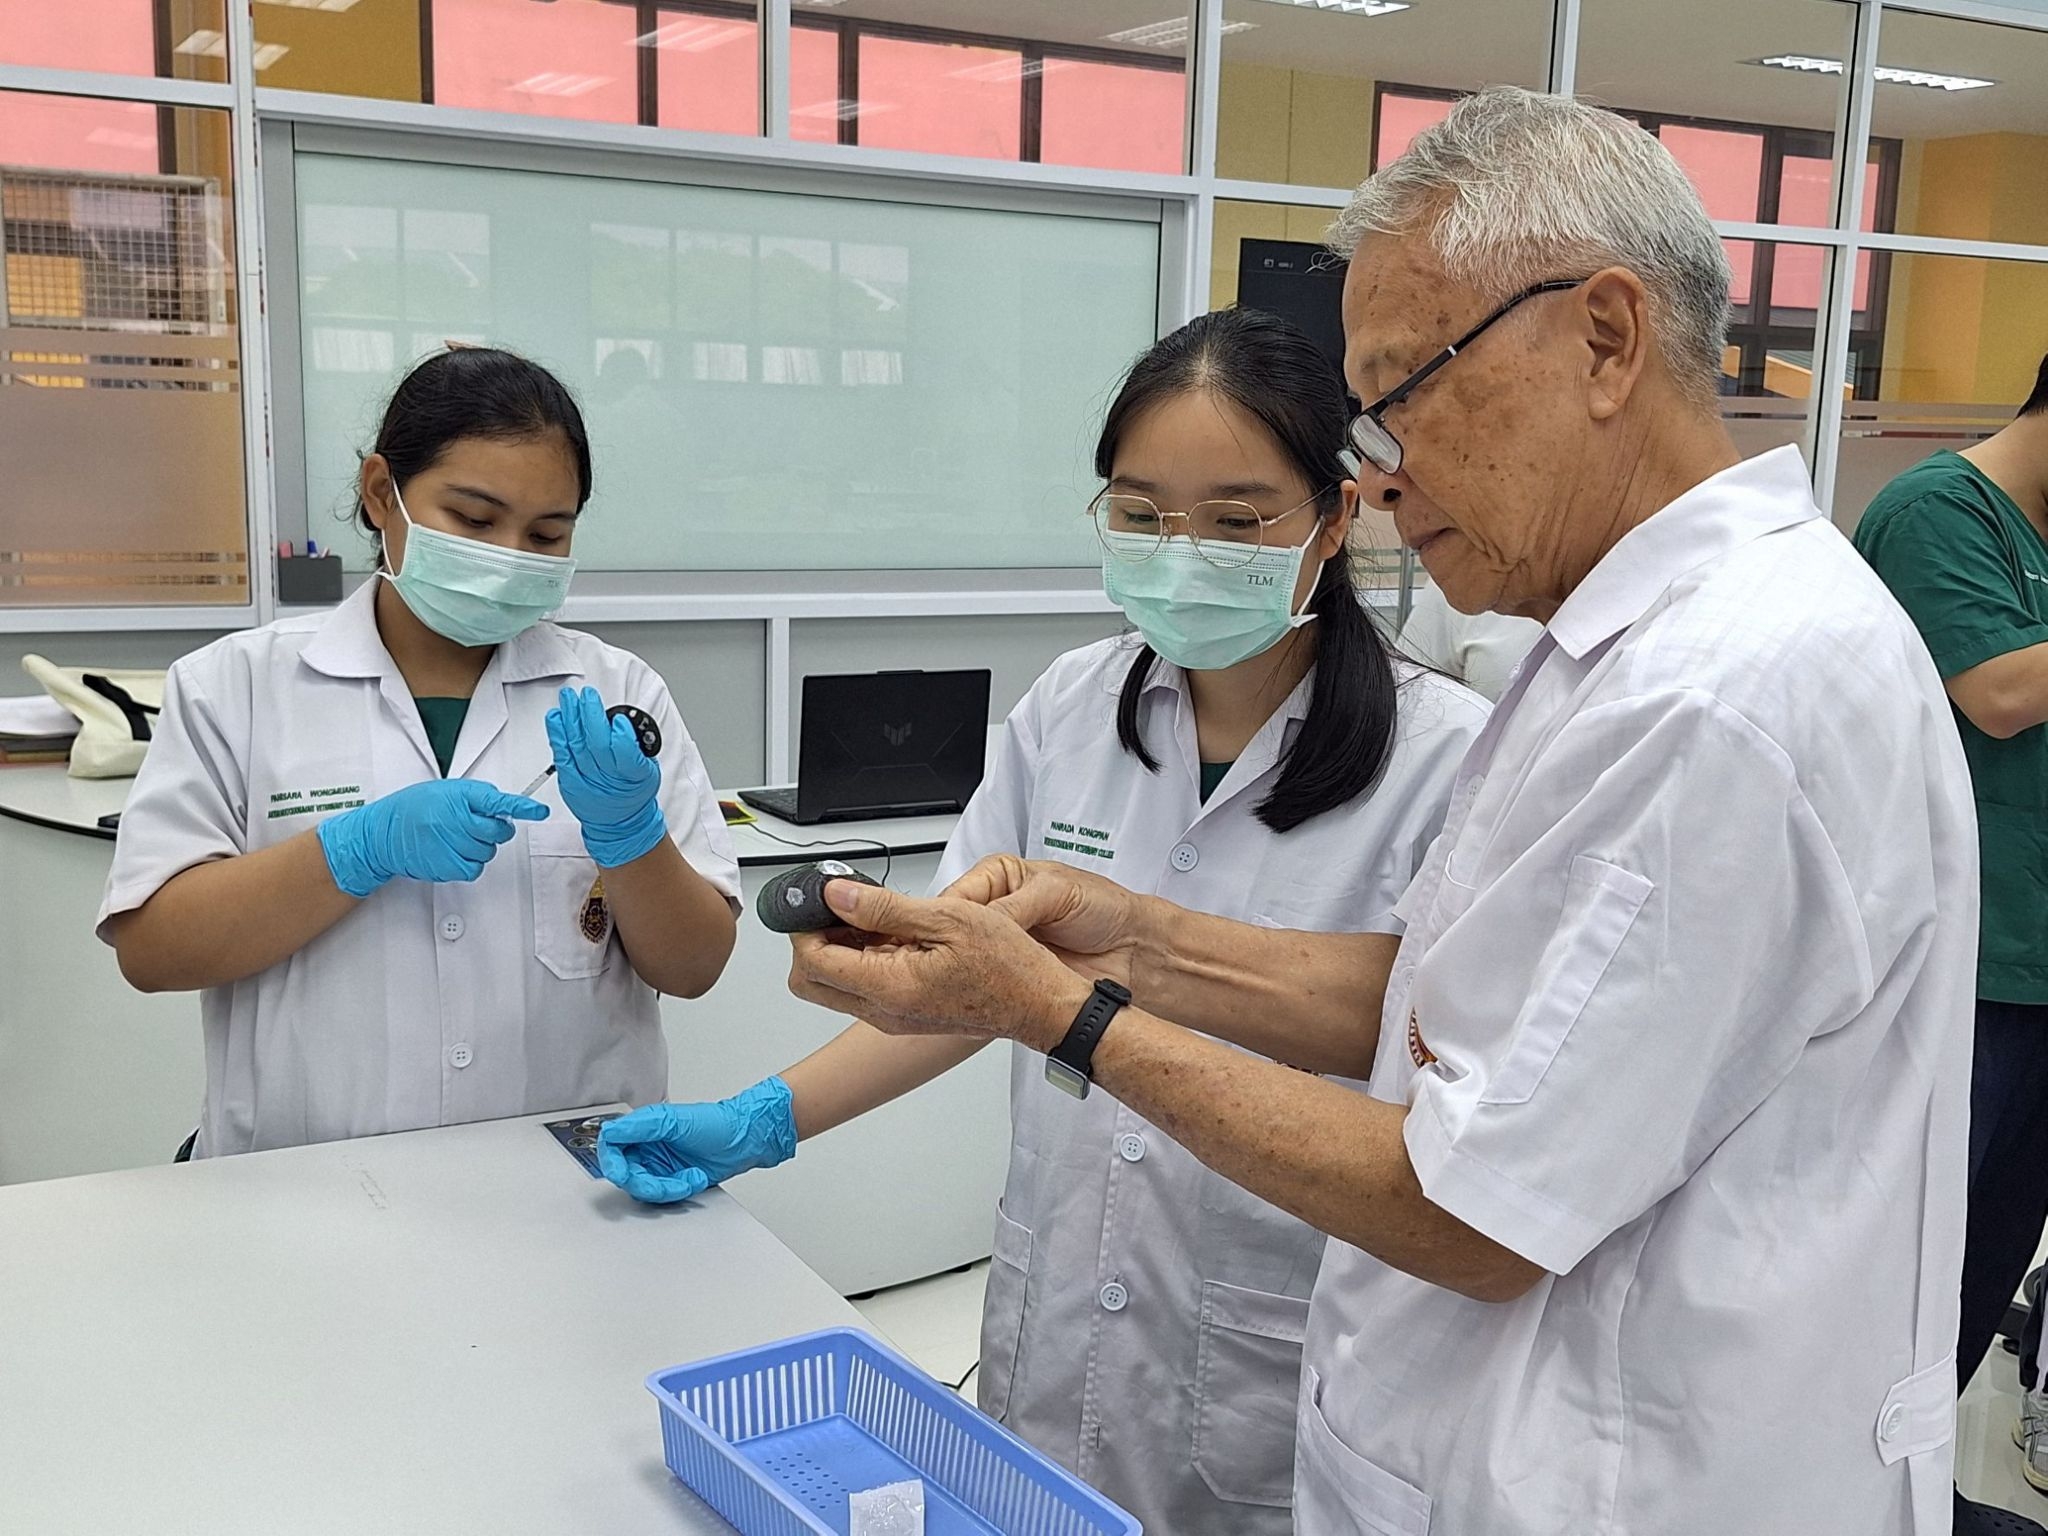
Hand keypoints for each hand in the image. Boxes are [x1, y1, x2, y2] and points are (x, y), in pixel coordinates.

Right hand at [317, 779, 547, 897]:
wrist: (382, 834)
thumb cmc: (412, 809)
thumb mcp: (444, 791)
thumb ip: (474, 797)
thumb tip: (501, 806)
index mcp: (458, 796)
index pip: (496, 801)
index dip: (522, 807)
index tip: (540, 811)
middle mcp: (456, 819)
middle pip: (499, 831)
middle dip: (494, 830)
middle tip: (472, 826)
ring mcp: (452, 843)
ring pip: (489, 851)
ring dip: (479, 847)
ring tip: (455, 839)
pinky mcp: (447, 865)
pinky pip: (476, 868)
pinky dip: (470, 863)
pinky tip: (453, 853)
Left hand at [546, 685, 664, 867]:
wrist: (620, 821)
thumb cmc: (633, 791)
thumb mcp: (649, 770)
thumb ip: (638, 747)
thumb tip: (622, 720)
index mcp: (635, 775)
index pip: (627, 755)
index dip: (621, 736)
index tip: (618, 720)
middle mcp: (610, 779)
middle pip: (597, 745)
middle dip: (591, 716)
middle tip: (588, 695)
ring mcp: (587, 781)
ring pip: (577, 746)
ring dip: (571, 718)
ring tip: (569, 698)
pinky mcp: (569, 782)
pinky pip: (561, 756)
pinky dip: (557, 735)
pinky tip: (556, 718)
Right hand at [596, 1078, 796, 1203]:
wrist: (745, 1140)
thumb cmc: (717, 1124)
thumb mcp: (675, 1121)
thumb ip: (641, 1126)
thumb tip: (611, 1131)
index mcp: (644, 1128)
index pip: (612, 1145)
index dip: (611, 1162)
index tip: (621, 1172)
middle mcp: (648, 1147)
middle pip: (626, 1173)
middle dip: (645, 1182)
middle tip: (662, 1183)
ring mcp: (660, 1165)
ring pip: (643, 1188)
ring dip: (665, 1189)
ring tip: (687, 1179)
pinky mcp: (672, 1181)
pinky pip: (662, 1197)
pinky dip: (678, 1192)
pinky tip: (694, 1179)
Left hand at [787, 880, 1092, 1049]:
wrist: (1039, 1005)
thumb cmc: (1008, 965)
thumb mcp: (947, 918)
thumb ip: (884, 909)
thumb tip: (837, 895)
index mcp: (889, 986)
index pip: (812, 961)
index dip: (806, 925)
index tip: (820, 898)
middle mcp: (883, 1011)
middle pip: (809, 982)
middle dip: (811, 942)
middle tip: (837, 909)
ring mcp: (892, 1017)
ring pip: (834, 986)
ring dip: (839, 951)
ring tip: (874, 918)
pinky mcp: (903, 1015)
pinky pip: (863, 990)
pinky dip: (863, 962)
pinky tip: (894, 937)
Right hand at [943, 855, 1146, 988]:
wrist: (1133, 948)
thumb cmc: (1104, 908)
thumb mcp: (1056, 891)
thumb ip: (1015, 904)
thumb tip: (979, 919)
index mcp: (1001, 877)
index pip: (955, 895)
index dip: (944, 916)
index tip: (940, 934)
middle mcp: (997, 909)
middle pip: (953, 929)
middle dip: (952, 945)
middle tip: (956, 958)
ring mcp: (1001, 945)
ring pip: (963, 959)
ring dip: (966, 969)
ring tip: (974, 975)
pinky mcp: (1009, 976)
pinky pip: (984, 983)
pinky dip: (982, 989)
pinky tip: (986, 989)